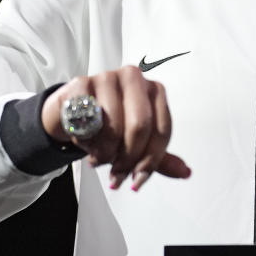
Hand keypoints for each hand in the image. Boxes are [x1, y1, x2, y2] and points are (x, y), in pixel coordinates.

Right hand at [41, 66, 190, 190]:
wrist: (69, 114)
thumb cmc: (108, 125)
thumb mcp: (136, 143)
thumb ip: (158, 157)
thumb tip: (186, 173)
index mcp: (154, 90)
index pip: (162, 129)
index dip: (150, 159)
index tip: (137, 179)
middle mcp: (134, 78)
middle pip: (141, 126)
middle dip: (128, 158)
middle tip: (117, 174)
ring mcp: (107, 77)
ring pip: (113, 128)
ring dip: (105, 154)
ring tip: (99, 157)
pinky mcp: (81, 83)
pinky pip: (87, 123)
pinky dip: (87, 142)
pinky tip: (86, 143)